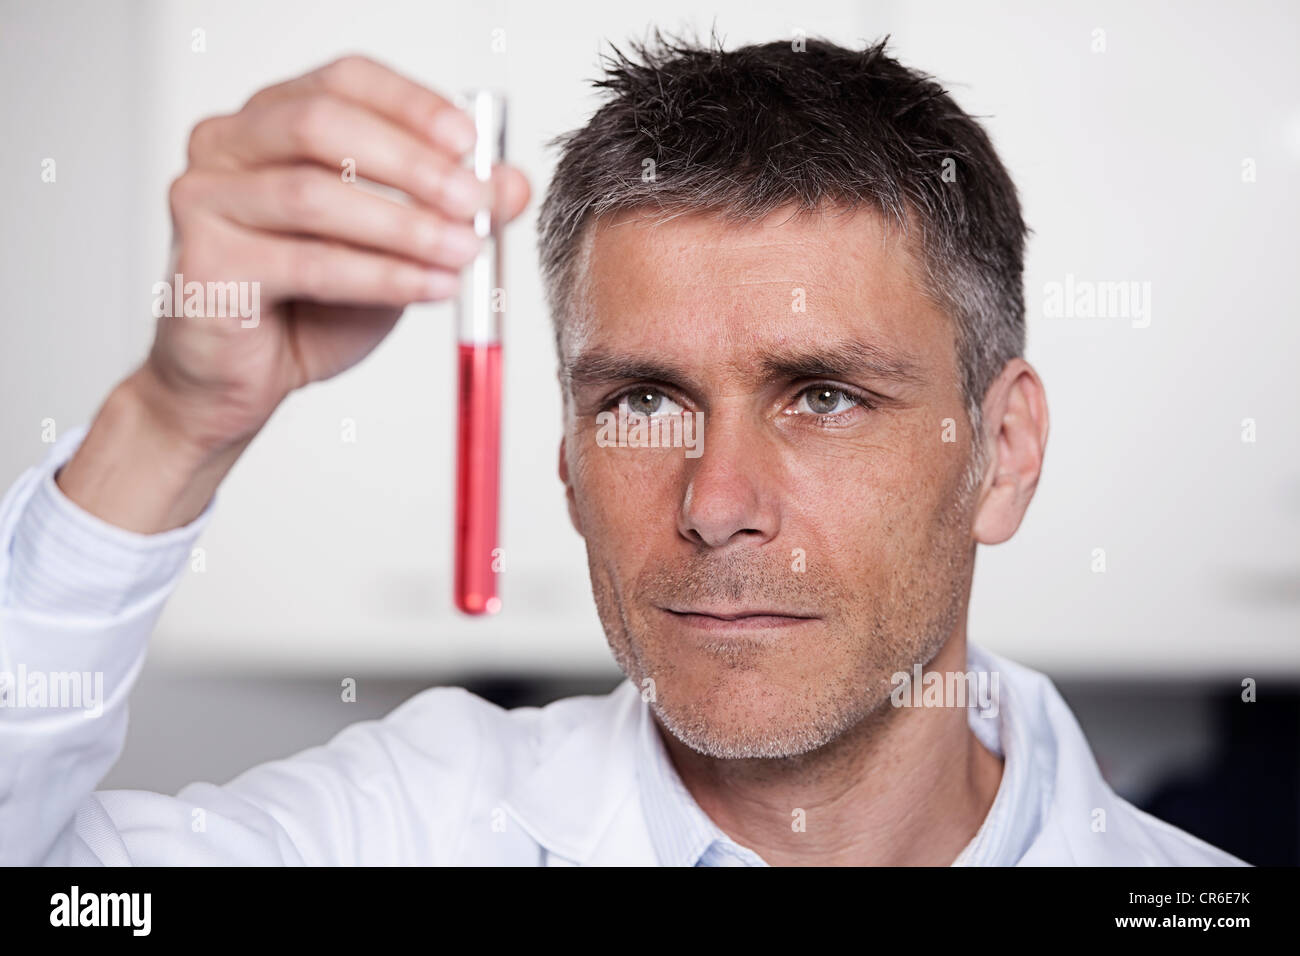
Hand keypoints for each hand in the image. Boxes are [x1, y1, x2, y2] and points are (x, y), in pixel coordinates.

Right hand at [58, 55, 529, 531]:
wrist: (244, 381)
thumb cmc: (310, 304)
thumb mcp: (397, 248)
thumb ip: (449, 210)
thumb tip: (511, 184)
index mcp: (272, 117)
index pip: (345, 80)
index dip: (412, 106)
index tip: (471, 143)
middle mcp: (227, 144)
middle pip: (322, 125)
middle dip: (412, 164)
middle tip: (474, 203)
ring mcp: (205, 198)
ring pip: (313, 195)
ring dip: (404, 226)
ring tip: (464, 253)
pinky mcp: (206, 262)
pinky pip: (308, 264)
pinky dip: (382, 276)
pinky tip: (431, 288)